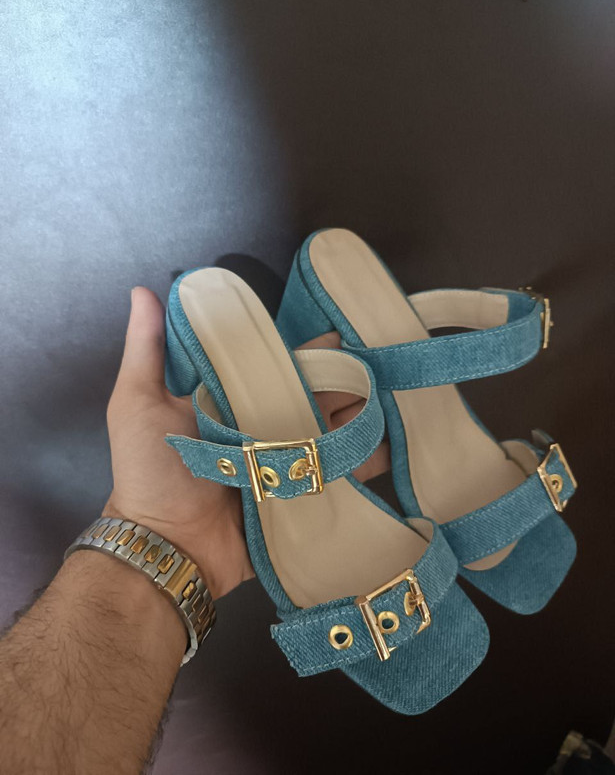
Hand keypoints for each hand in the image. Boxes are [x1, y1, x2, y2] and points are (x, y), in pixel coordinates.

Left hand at [103, 287, 389, 599]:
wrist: (168, 546)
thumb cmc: (151, 471)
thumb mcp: (138, 403)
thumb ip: (146, 350)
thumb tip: (144, 291)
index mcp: (231, 400)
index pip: (276, 367)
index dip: (309, 350)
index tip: (345, 332)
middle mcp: (261, 426)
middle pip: (311, 396)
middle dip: (347, 380)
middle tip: (388, 363)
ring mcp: (283, 462)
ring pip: (331, 431)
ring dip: (363, 415)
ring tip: (401, 396)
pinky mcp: (298, 495)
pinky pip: (336, 474)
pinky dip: (364, 460)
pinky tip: (396, 443)